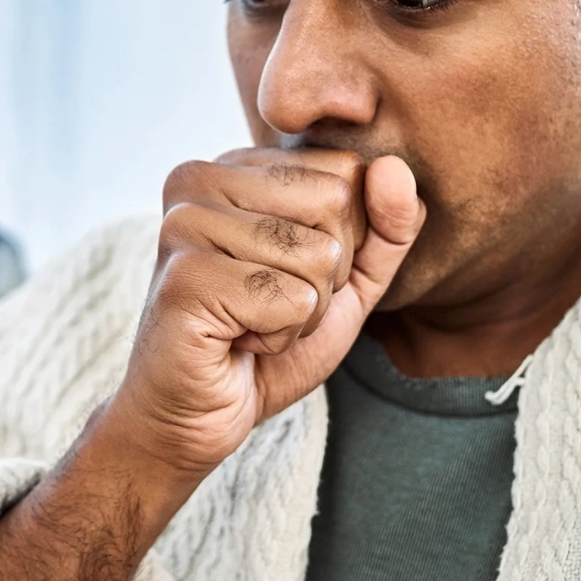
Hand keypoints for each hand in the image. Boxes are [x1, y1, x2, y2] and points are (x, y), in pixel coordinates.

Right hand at [106, 148, 426, 479]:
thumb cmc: (265, 340)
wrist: (194, 414)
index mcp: (235, 165)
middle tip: (268, 304)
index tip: (285, 273)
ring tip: (250, 323)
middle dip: (326, 275)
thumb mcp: (347, 281)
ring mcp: (186, 224)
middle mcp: (200, 179)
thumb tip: (394, 168)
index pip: (346, 172)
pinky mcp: (187, 277)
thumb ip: (385, 226)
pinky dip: (279, 337)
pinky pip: (291, 301)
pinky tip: (236, 341)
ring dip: (301, 313)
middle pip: (334, 204)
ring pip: (317, 256)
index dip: (343, 240)